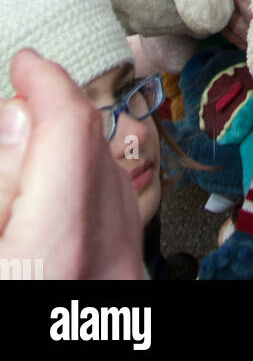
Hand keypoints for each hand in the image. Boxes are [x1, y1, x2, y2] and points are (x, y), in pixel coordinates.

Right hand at [0, 50, 143, 278]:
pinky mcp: (133, 287)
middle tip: (14, 114)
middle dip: (53, 120)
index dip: (47, 83)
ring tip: (28, 157)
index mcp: (57, 254)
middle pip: (95, 152)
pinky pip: (123, 221)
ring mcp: (128, 281)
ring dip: (73, 156)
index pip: (72, 131)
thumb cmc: (9, 295)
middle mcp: (109, 268)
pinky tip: (58, 197)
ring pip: (114, 183)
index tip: (26, 64)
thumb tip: (19, 119)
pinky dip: (91, 193)